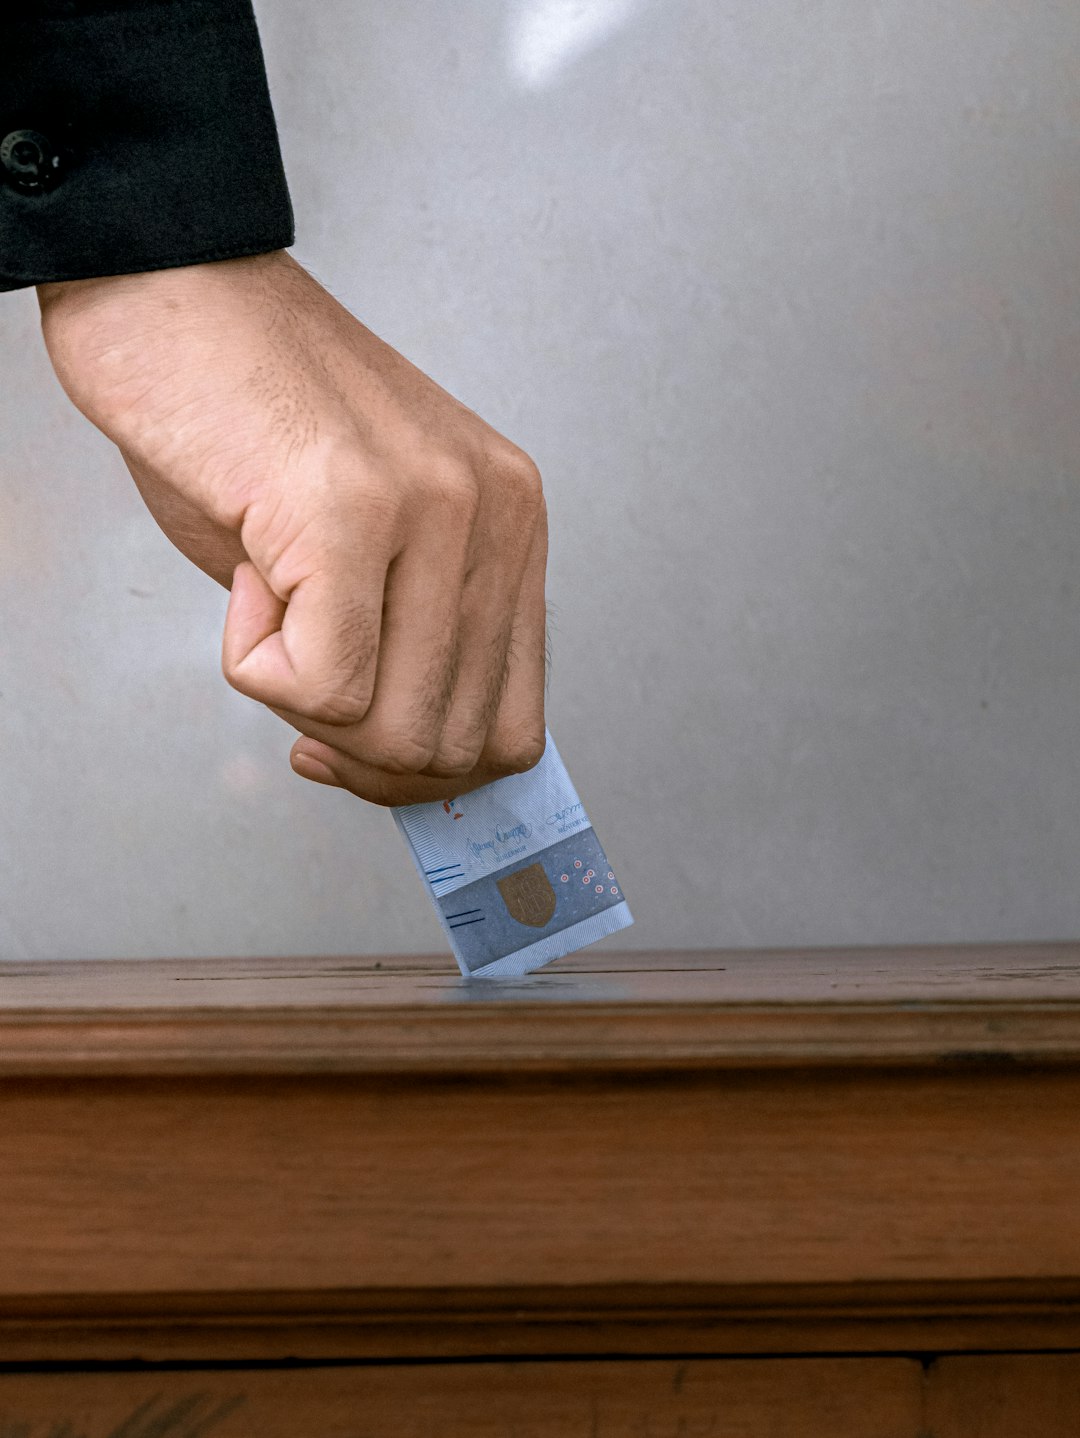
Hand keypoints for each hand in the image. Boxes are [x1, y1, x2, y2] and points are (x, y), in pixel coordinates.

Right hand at [36, 251, 547, 805]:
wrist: (168, 287)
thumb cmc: (248, 411)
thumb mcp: (368, 541)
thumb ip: (408, 638)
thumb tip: (401, 751)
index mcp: (510, 525)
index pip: (512, 723)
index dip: (422, 769)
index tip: (351, 751)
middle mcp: (493, 516)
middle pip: (452, 745)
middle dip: (354, 750)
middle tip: (291, 673)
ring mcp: (432, 510)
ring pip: (390, 728)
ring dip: (300, 699)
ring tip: (266, 593)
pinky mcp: (349, 513)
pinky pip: (319, 686)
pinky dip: (255, 664)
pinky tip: (246, 572)